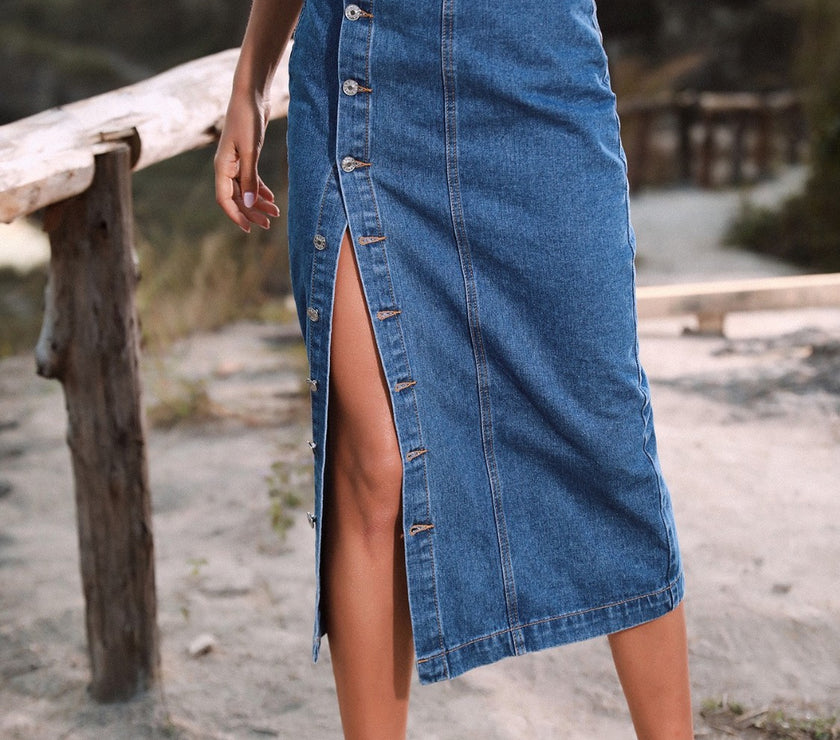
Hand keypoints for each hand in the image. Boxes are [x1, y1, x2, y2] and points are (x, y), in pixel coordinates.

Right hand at [214, 91, 280, 231]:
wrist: (250, 96)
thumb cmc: (247, 120)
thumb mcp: (250, 151)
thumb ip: (249, 178)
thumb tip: (249, 203)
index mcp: (222, 167)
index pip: (224, 199)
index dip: (236, 216)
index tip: (249, 229)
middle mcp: (226, 167)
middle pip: (236, 198)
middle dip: (251, 212)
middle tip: (268, 225)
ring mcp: (235, 162)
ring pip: (245, 190)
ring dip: (258, 203)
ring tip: (275, 214)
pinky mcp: (246, 157)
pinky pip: (250, 180)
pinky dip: (260, 190)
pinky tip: (272, 198)